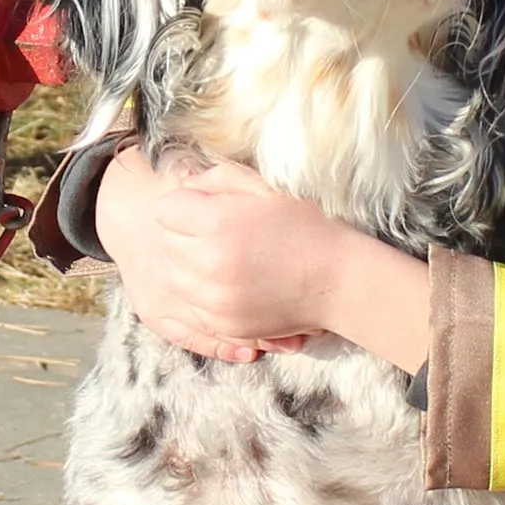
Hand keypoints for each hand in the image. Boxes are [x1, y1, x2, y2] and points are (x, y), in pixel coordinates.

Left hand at [95, 151, 335, 361]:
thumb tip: (186, 187)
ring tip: (224, 260)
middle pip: (166, 244)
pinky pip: (192, 307)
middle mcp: (209, 264)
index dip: (185, 206)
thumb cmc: (305, 225)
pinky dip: (204, 296)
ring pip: (175, 278)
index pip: (165, 210)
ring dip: (190, 267)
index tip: (208, 210)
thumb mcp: (263, 186)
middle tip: (218, 235)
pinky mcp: (223, 325)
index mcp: (216, 223)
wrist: (338, 278)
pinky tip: (232, 284)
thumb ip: (217, 178)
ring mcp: (215, 300)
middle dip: (185, 236)